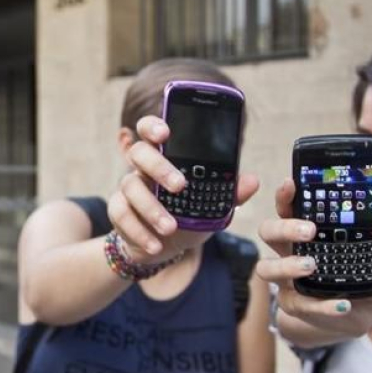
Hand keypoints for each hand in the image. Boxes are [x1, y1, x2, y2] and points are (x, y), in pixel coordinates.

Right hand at [108, 116, 259, 264]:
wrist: (165, 247)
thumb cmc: (188, 217)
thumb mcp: (212, 207)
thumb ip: (230, 193)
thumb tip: (252, 181)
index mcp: (165, 157)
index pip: (151, 130)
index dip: (153, 126)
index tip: (166, 132)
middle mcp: (143, 168)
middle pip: (139, 153)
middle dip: (159, 167)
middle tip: (180, 186)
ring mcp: (128, 189)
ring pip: (131, 187)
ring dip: (152, 209)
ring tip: (171, 228)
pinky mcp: (118, 211)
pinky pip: (122, 216)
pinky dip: (140, 232)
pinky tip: (156, 245)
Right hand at [255, 178, 371, 338]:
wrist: (355, 316)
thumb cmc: (360, 278)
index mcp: (305, 232)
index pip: (288, 208)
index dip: (285, 196)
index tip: (291, 183)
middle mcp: (289, 252)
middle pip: (268, 232)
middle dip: (284, 228)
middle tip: (309, 231)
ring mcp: (287, 279)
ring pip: (267, 268)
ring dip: (288, 265)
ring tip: (312, 266)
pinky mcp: (293, 305)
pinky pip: (298, 304)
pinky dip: (321, 305)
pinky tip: (342, 304)